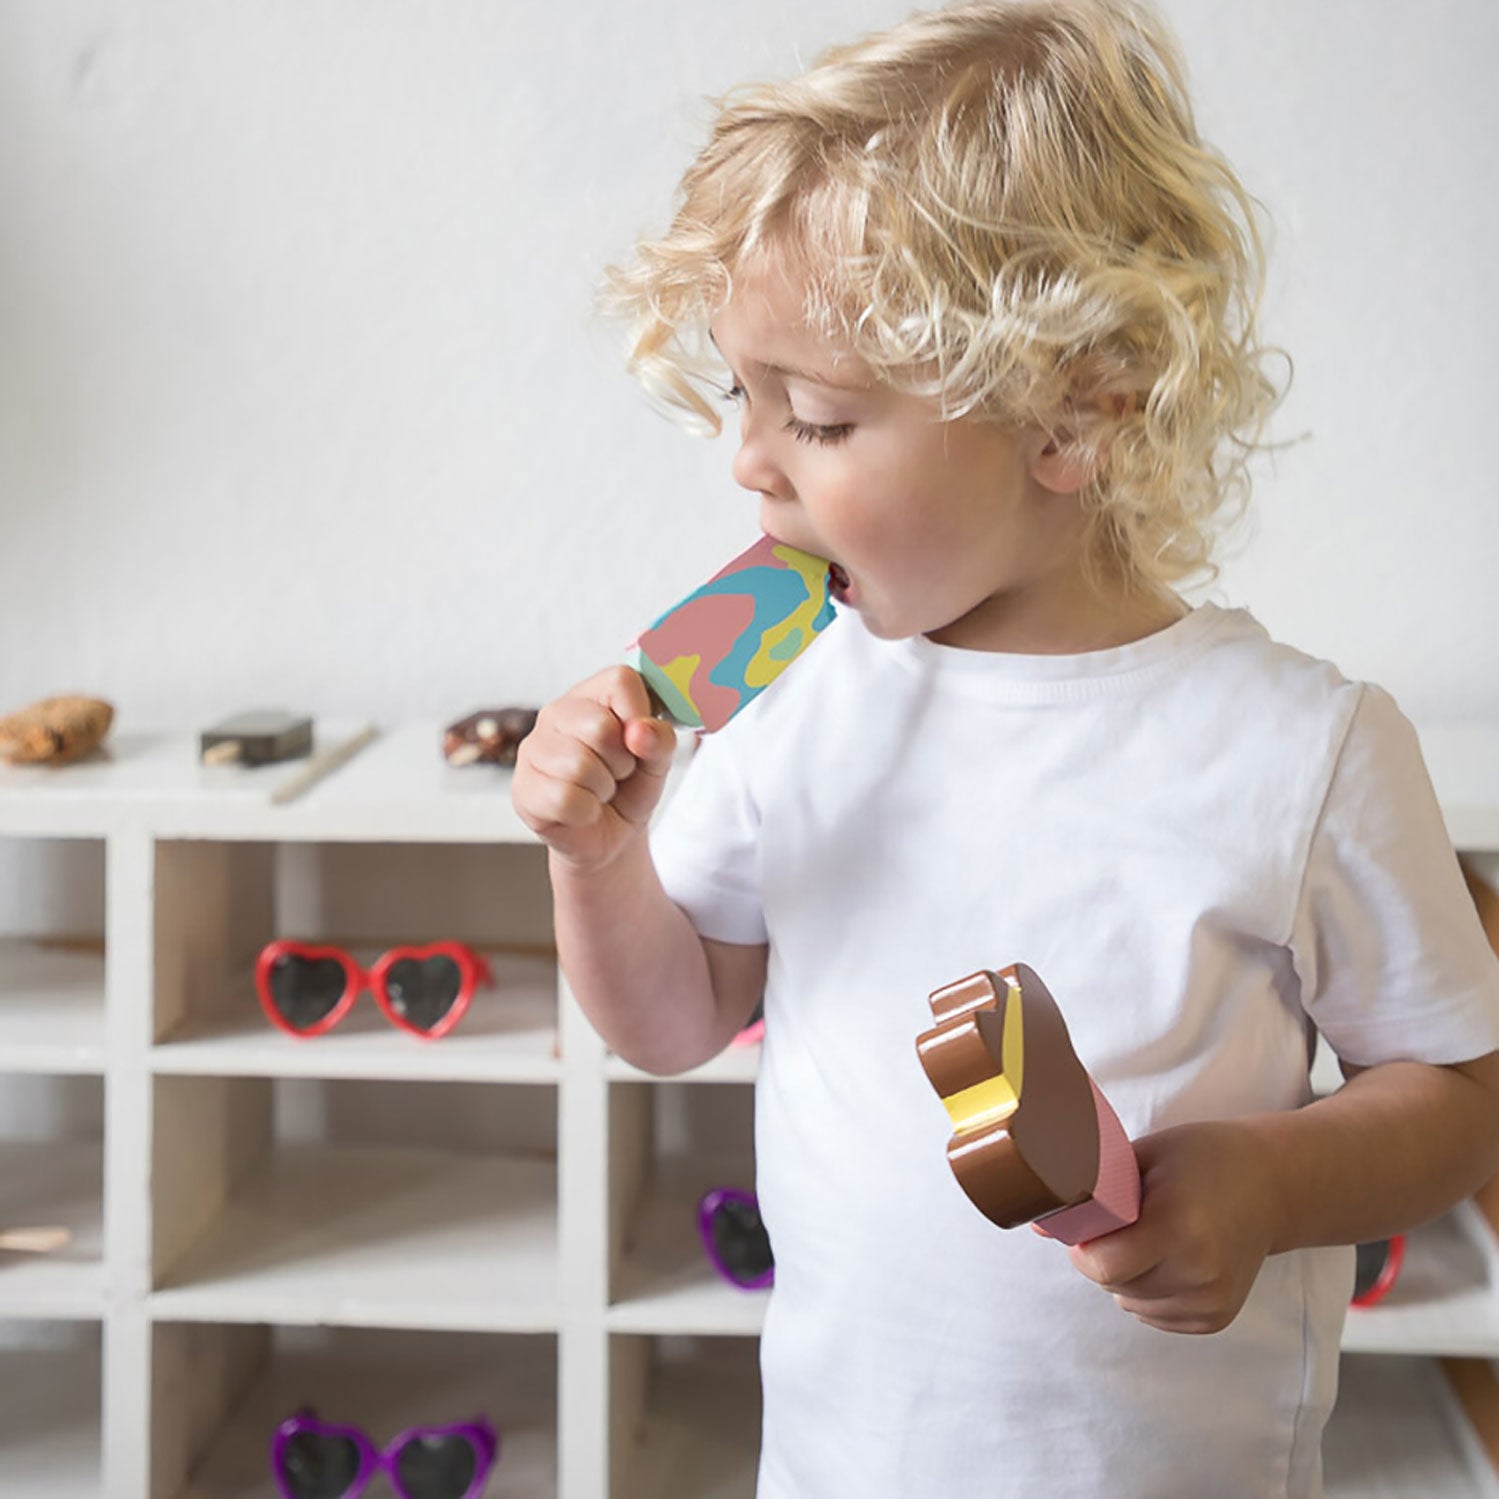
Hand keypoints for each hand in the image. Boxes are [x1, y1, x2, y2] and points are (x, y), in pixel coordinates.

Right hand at [511, 666, 678, 873]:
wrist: (611, 835)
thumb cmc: (630, 787)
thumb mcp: (658, 762)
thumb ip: (660, 741)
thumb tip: (639, 731)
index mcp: (592, 694)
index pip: (620, 681)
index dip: (639, 714)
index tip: (640, 741)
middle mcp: (556, 712)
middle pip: (600, 727)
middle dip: (621, 761)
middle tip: (616, 772)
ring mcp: (533, 748)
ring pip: (579, 766)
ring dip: (603, 789)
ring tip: (599, 790)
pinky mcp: (522, 787)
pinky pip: (564, 799)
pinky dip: (586, 812)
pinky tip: (582, 809)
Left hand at [1058, 1120, 1278, 1334]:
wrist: (1273, 1184)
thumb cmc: (1203, 1158)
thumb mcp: (1145, 1156)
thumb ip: (1094, 1188)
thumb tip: (1035, 1220)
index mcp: (1178, 1227)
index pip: (1102, 1266)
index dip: (1082, 1247)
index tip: (1085, 1225)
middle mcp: (1198, 1272)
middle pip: (1113, 1284)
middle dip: (1102, 1256)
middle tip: (1119, 1223)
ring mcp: (1210, 1300)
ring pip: (1129, 1302)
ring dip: (1124, 1276)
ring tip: (1150, 1236)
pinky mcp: (1216, 1317)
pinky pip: (1153, 1314)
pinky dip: (1147, 1290)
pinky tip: (1167, 1256)